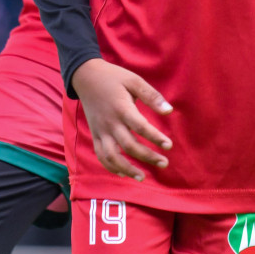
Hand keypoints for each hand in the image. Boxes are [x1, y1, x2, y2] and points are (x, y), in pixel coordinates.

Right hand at [69, 58, 172, 180]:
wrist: (85, 76)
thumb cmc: (114, 77)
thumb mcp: (134, 80)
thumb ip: (152, 96)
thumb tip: (169, 110)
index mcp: (121, 108)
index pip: (141, 127)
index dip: (155, 138)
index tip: (169, 145)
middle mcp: (110, 123)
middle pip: (129, 146)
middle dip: (148, 157)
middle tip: (164, 163)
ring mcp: (100, 131)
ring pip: (112, 156)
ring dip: (128, 169)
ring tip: (143, 177)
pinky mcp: (94, 134)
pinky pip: (101, 155)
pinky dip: (111, 167)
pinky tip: (124, 173)